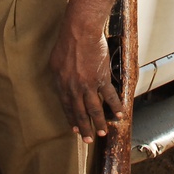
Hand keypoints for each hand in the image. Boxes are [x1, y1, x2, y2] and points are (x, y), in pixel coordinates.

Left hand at [49, 18, 121, 143]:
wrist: (80, 33)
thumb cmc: (66, 43)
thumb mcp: (54, 62)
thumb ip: (58, 77)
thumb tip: (60, 85)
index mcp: (62, 85)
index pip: (67, 107)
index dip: (72, 119)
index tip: (75, 130)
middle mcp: (74, 89)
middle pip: (80, 113)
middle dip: (85, 128)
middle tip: (89, 140)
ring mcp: (89, 85)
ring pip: (95, 109)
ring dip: (100, 123)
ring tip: (103, 133)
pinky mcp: (102, 78)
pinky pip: (110, 96)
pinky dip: (115, 106)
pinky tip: (119, 114)